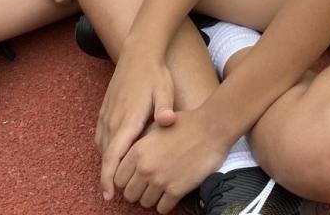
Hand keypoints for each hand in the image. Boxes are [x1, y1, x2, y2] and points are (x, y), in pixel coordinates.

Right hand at [97, 53, 179, 199]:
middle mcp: (112, 121)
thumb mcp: (165, 90)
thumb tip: (167, 121)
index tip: (109, 195)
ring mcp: (106, 115)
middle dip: (108, 177)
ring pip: (101, 147)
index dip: (109, 178)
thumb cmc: (154, 74)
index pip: (112, 157)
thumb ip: (165, 108)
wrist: (138, 53)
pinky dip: (104, 150)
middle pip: (105, 157)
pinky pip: (100, 136)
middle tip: (115, 194)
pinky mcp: (104, 110)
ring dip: (106, 164)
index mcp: (126, 120)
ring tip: (116, 179)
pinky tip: (113, 155)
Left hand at [113, 113, 231, 211]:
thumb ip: (140, 143)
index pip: (118, 179)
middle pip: (129, 195)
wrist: (212, 127)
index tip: (136, 177)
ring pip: (145, 203)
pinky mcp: (176, 190)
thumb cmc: (186, 123)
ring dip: (152, 198)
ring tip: (162, 188)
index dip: (127, 179)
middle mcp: (145, 168)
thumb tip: (129, 158)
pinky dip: (166, 204)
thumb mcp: (156, 126)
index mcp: (137, 151)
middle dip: (138, 191)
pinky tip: (172, 193)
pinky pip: (162, 209)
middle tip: (150, 184)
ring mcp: (160, 180)